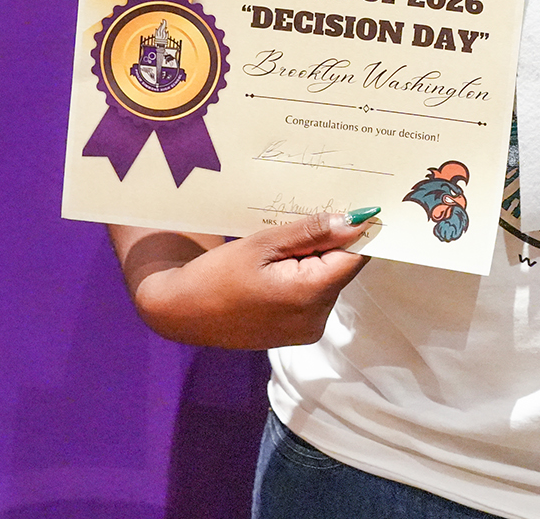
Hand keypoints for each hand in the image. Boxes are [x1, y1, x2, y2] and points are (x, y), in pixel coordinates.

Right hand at [109, 213, 373, 348]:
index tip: (355, 205)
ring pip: (329, 281)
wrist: (182, 312)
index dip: (357, 231)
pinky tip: (280, 264)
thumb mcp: (262, 244)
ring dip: (316, 259)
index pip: (355, 257)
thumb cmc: (217, 274)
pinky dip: (306, 276)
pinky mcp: (298, 334)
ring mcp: (308, 330)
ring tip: (284, 242)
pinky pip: (315, 295)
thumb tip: (354, 221)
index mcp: (309, 296)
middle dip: (330, 243)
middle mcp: (317, 319)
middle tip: (306, 217)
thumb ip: (310, 232)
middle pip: (341, 269)